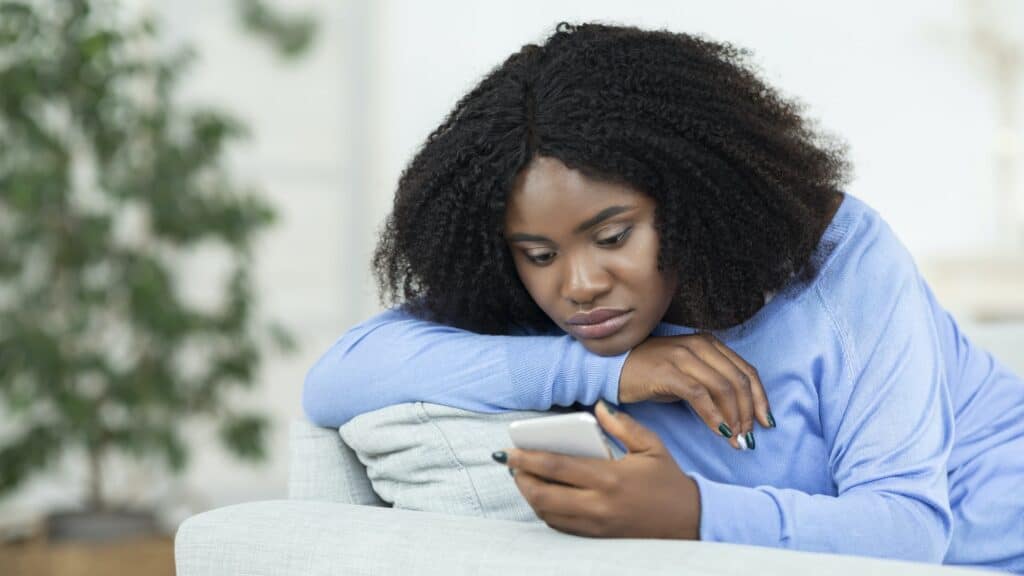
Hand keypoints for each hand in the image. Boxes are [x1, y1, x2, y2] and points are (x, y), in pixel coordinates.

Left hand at [497, 400, 699, 538]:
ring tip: (524, 477)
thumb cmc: (669, 482)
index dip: (527, 459)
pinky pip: (561, 527)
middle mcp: (599, 505)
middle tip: (512, 465)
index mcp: (610, 478)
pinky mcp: (597, 538)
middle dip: (521, 479)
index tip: (509, 451)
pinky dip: (546, 511)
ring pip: (548, 514)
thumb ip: (622, 425)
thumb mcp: (651, 446)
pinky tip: (545, 495)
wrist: (691, 522)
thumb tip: (599, 406)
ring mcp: (596, 526)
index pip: (556, 467)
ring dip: (530, 496)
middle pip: (543, 495)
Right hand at [619, 332, 772, 449]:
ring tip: (734, 439)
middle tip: (748, 438)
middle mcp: (699, 345)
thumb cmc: (649, 373)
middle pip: (739, 381)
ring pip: (724, 388)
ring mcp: (683, 356)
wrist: (611, 367)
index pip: (746, 371)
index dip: (760, 399)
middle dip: (748, 413)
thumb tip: (737, 415)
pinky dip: (713, 416)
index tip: (766, 423)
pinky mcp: (668, 371)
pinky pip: (699, 395)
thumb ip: (711, 385)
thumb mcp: (686, 374)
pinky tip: (717, 431)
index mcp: (708, 343)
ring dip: (734, 418)